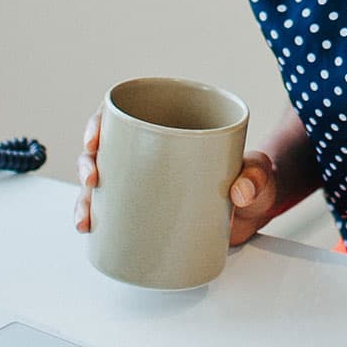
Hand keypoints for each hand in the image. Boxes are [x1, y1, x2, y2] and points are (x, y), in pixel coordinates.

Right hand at [74, 104, 278, 246]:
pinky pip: (115, 212)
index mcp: (175, 129)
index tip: (95, 138)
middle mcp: (155, 153)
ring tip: (86, 218)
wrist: (259, 209)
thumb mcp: (260, 173)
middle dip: (87, 163)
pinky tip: (90, 230)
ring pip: (104, 184)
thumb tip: (240, 191)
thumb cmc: (256, 179)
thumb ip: (257, 177)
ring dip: (85, 198)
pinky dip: (98, 221)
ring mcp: (149, 183)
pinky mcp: (150, 211)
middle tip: (93, 180)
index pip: (128, 115)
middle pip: (107, 150)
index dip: (101, 122)